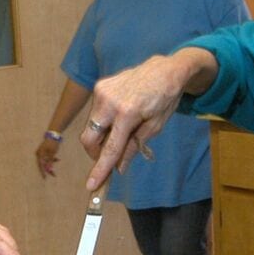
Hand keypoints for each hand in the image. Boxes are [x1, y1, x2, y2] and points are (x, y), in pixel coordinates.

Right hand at [34, 136, 60, 177]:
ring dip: (51, 163)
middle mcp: (38, 154)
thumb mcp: (52, 153)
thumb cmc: (53, 143)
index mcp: (40, 154)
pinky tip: (57, 159)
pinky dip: (51, 159)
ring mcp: (40, 152)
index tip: (45, 178)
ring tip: (57, 160)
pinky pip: (46, 158)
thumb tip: (49, 169)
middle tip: (54, 174)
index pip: (41, 166)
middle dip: (48, 169)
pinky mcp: (43, 151)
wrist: (53, 134)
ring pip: (45, 161)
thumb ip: (50, 161)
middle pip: (43, 164)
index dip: (43, 172)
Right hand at [82, 55, 192, 192]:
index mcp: (128, 113)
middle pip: (88, 137)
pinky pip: (95, 111)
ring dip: (101, 134)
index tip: (91, 185)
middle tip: (108, 156)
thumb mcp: (155, 126)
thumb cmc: (164, 99)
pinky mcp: (100, 86)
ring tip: (122, 129)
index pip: (110, 148)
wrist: (165, 69)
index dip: (100, 169)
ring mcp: (102, 91)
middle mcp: (110, 101)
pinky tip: (120, 115)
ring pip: (90, 125)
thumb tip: (119, 168)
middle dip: (94, 152)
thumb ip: (133, 147)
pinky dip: (103, 120)